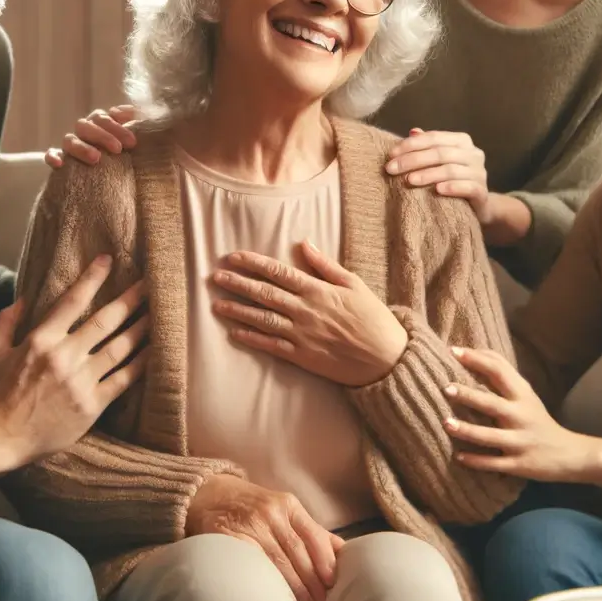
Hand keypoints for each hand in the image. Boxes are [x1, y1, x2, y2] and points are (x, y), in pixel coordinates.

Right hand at [0, 257, 148, 478]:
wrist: (0, 440)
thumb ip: (6, 322)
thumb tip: (22, 298)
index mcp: (41, 340)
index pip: (72, 301)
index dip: (92, 278)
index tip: (108, 260)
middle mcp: (64, 356)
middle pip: (106, 320)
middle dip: (131, 299)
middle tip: (150, 282)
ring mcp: (81, 381)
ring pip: (120, 347)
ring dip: (142, 328)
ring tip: (159, 312)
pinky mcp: (93, 404)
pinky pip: (124, 379)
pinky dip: (141, 364)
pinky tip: (155, 351)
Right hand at [45, 104, 137, 167]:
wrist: (108, 185)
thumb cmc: (128, 159)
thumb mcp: (135, 144)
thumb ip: (138, 124)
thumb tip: (142, 111)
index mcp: (103, 124)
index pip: (106, 117)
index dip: (117, 126)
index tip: (132, 142)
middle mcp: (86, 132)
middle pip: (89, 125)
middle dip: (103, 136)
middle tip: (118, 149)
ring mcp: (71, 145)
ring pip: (70, 139)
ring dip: (82, 147)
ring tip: (96, 158)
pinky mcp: (60, 160)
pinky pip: (52, 155)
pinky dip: (53, 157)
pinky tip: (59, 164)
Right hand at [186, 474, 343, 600]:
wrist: (209, 494)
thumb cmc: (254, 507)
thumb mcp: (284, 509)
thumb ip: (311, 530)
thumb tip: (344, 552)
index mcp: (288, 505)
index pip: (312, 534)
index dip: (324, 559)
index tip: (334, 582)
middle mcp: (271, 512)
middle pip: (297, 552)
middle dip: (313, 583)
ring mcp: (250, 525)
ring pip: (278, 562)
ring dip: (296, 590)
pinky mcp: (229, 538)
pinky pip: (252, 564)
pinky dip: (267, 583)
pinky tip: (276, 600)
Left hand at [212, 241, 407, 385]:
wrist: (386, 358)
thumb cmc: (373, 318)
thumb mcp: (354, 283)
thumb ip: (326, 265)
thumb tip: (304, 243)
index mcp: (318, 290)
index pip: (279, 272)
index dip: (254, 263)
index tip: (234, 257)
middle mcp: (305, 310)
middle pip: (265, 294)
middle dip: (238, 284)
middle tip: (215, 277)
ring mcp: (302, 335)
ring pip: (263, 319)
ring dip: (238, 310)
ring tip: (217, 304)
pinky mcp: (302, 356)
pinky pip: (271, 345)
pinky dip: (252, 338)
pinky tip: (234, 332)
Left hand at [385, 128, 492, 220]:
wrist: (478, 206)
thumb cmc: (453, 179)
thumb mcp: (440, 161)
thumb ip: (428, 146)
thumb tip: (413, 131)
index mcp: (462, 141)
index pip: (433, 137)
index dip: (411, 145)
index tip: (390, 155)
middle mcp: (474, 154)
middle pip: (440, 153)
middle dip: (413, 160)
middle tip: (391, 169)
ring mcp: (480, 173)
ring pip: (451, 170)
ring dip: (428, 174)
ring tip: (409, 180)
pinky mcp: (482, 192)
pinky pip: (468, 187)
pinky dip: (452, 188)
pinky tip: (437, 191)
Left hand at [442, 347, 590, 481]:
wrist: (570, 455)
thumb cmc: (537, 419)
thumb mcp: (525, 395)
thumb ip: (504, 376)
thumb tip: (473, 351)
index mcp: (522, 395)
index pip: (499, 371)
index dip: (476, 359)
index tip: (453, 351)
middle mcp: (521, 416)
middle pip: (492, 403)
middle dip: (468, 396)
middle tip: (446, 388)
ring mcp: (520, 442)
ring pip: (489, 436)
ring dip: (467, 430)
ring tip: (446, 423)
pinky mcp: (519, 465)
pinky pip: (493, 463)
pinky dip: (476, 461)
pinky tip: (459, 457)